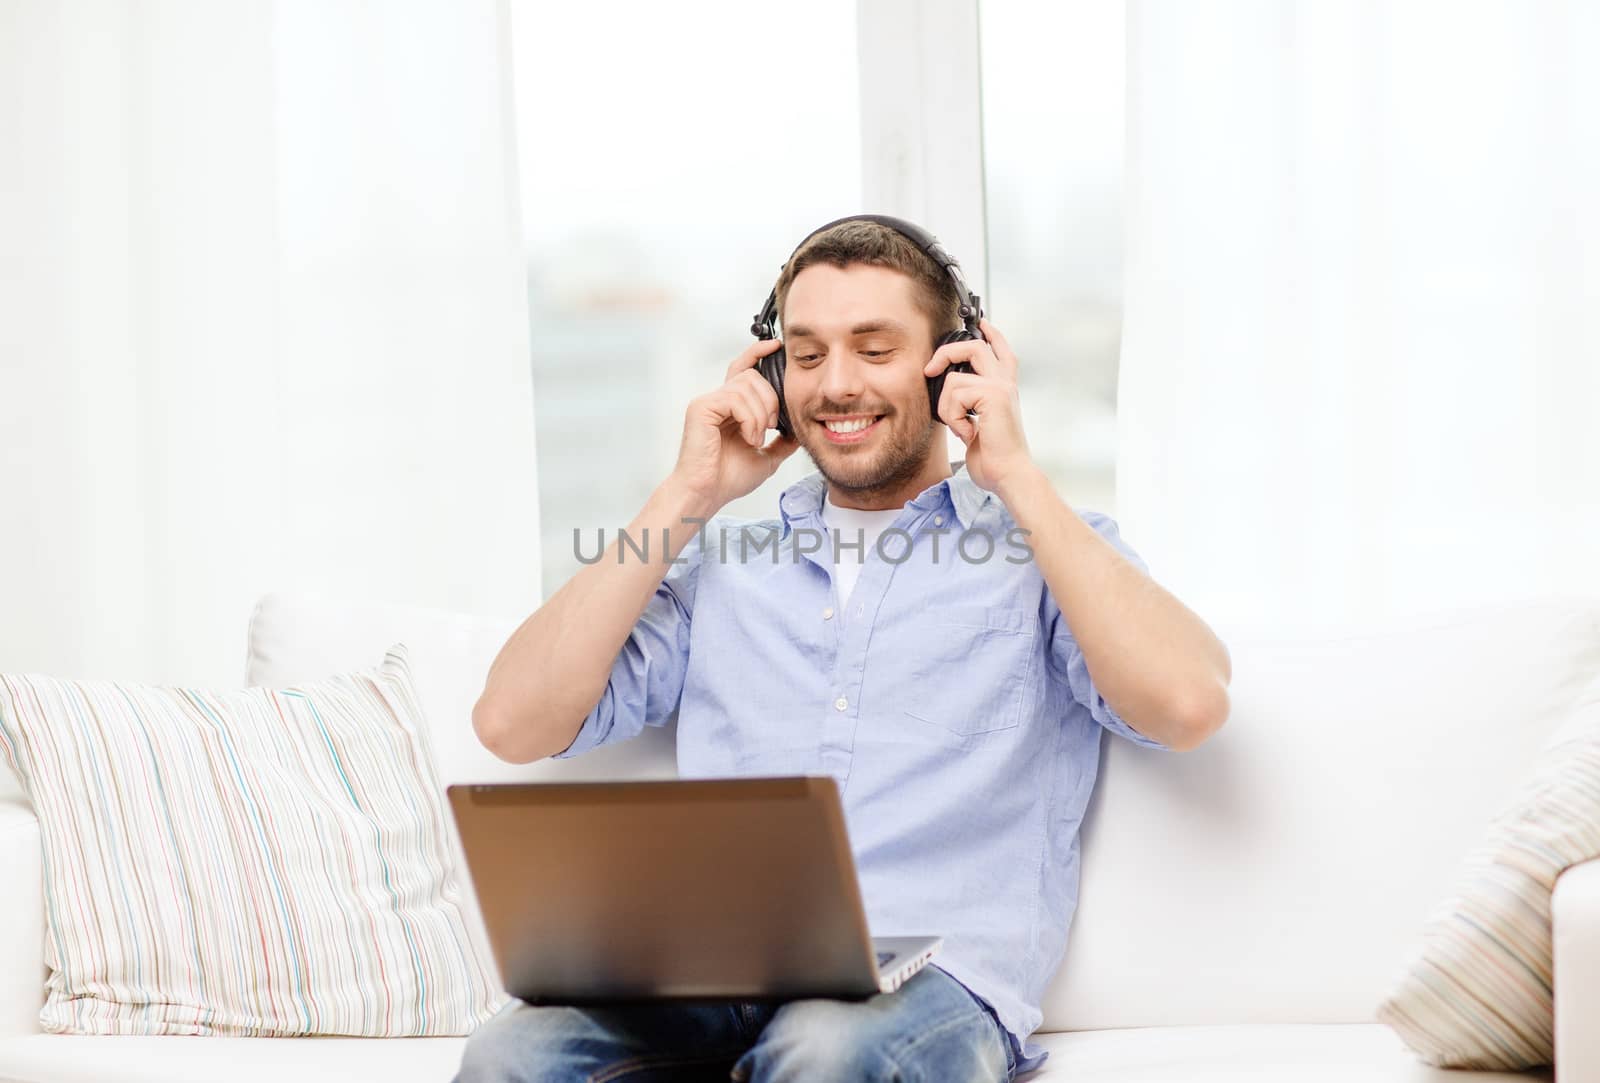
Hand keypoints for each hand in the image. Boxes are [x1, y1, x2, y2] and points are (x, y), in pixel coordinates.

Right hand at [667, 338, 799, 514]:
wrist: (707, 494)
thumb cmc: (728, 479)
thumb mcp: (766, 457)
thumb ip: (782, 441)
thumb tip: (800, 430)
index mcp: (730, 407)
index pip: (744, 369)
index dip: (758, 352)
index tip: (777, 346)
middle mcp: (717, 400)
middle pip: (753, 376)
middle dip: (771, 399)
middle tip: (772, 426)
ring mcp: (708, 402)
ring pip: (747, 385)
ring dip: (761, 414)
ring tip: (757, 438)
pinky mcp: (701, 408)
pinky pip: (735, 399)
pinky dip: (750, 419)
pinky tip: (749, 438)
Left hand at [924, 318, 1034, 492]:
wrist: (1008, 474)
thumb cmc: (994, 457)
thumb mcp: (980, 425)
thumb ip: (970, 405)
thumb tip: (950, 392)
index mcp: (1005, 389)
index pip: (1001, 351)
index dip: (992, 334)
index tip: (981, 322)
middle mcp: (1006, 383)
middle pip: (975, 346)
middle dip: (946, 353)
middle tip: (930, 369)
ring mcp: (1000, 387)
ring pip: (954, 378)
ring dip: (946, 408)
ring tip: (962, 428)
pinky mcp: (993, 395)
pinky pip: (954, 395)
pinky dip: (953, 418)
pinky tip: (969, 433)